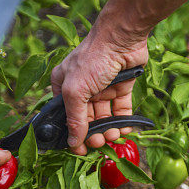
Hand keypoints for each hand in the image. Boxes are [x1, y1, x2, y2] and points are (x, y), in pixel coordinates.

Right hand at [51, 20, 147, 154]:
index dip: (72, 134)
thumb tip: (73, 142)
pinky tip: (124, 129)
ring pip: (104, 117)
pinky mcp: (120, 88)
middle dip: (93, 134)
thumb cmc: (93, 58)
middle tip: (98, 144)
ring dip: (108, 130)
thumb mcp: (76, 91)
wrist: (122, 37)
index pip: (65, 117)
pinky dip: (122, 121)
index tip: (79, 150)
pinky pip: (120, 110)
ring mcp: (102, 89)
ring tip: (112, 136)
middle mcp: (82, 89)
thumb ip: (74, 119)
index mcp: (64, 86)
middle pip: (86, 120)